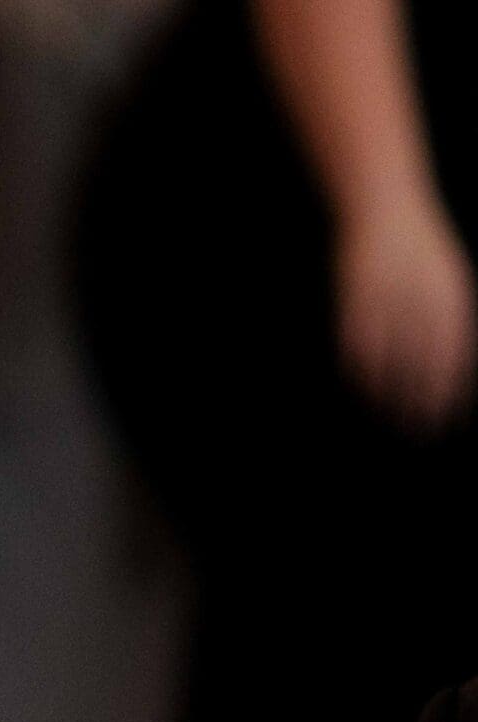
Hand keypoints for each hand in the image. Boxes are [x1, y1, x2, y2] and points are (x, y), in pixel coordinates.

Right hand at [334, 192, 477, 433]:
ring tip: (386, 416)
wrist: (384, 203)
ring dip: (387, 388)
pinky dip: (358, 364)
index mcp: (450, 293)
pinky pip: (357, 337)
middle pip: (422, 359)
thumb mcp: (445, 277)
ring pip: (388, 352)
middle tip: (417, 430)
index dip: (449, 389)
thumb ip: (447, 320)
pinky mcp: (356, 291)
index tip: (445, 419)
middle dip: (420, 397)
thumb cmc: (418, 245)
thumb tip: (450, 369)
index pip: (453, 352)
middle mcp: (421, 296)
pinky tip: (358, 384)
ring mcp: (386, 294)